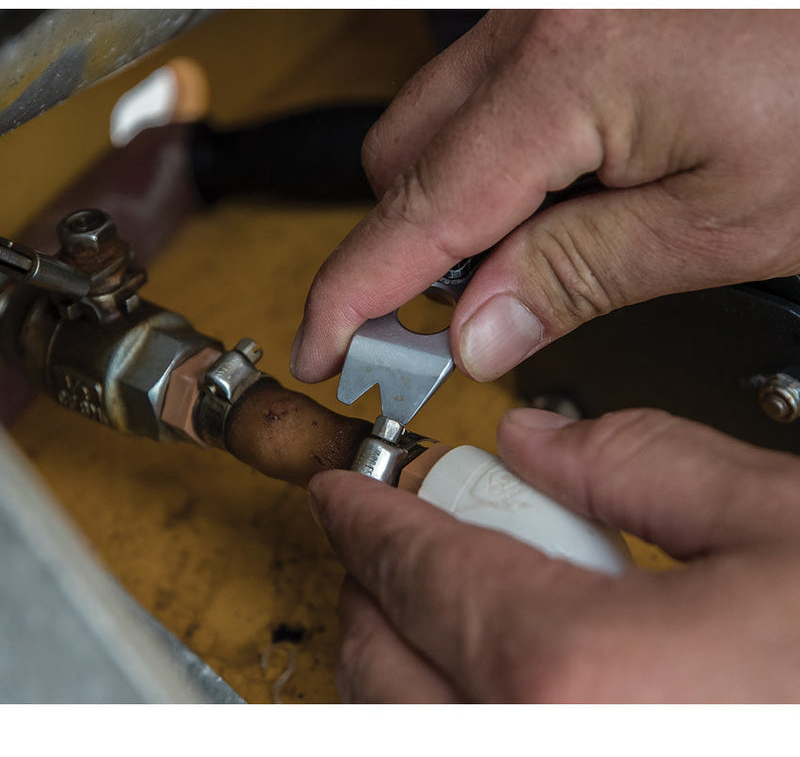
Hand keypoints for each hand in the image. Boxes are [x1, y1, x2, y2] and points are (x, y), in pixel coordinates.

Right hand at [292, 10, 799, 382]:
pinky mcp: (563, 9)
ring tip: (532, 252)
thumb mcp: (720, 219)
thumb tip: (480, 332)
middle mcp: (535, 20)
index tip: (323, 347)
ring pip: (432, 128)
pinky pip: (479, 96)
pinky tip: (555, 192)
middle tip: (459, 320)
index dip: (354, 295)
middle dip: (410, 252)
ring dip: (454, 206)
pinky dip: (491, 161)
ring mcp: (543, 6)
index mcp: (568, 71)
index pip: (420, 213)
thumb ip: (579, 275)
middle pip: (401, 164)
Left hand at [308, 407, 799, 701]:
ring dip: (395, 664)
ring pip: (393, 733)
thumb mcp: (787, 526)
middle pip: (378, 666)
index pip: (416, 568)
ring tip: (453, 608)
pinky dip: (442, 717)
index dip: (368, 515)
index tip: (345, 493)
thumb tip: (546, 441)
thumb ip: (644, 464)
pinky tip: (504, 684)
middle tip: (399, 542)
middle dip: (371, 587)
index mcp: (584, 681)